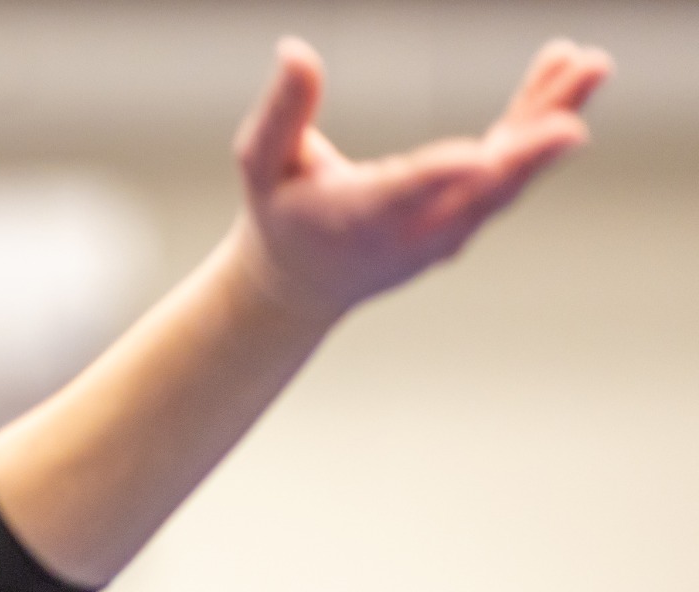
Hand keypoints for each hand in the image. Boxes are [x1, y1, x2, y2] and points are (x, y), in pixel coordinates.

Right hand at [229, 37, 610, 320]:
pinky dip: (541, 120)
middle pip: (478, 191)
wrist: (305, 282)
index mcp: (354, 219)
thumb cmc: (281, 214)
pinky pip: (514, 166)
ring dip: (550, 120)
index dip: (440, 176)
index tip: (481, 157)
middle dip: (527, 153)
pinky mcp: (470, 213)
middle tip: (571, 122)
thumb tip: (295, 50)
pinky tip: (567, 70)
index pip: (401, 196)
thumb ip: (280, 112)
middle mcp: (412, 232)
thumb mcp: (260, 164)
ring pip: (509, 176)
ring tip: (590, 65)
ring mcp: (449, 228)